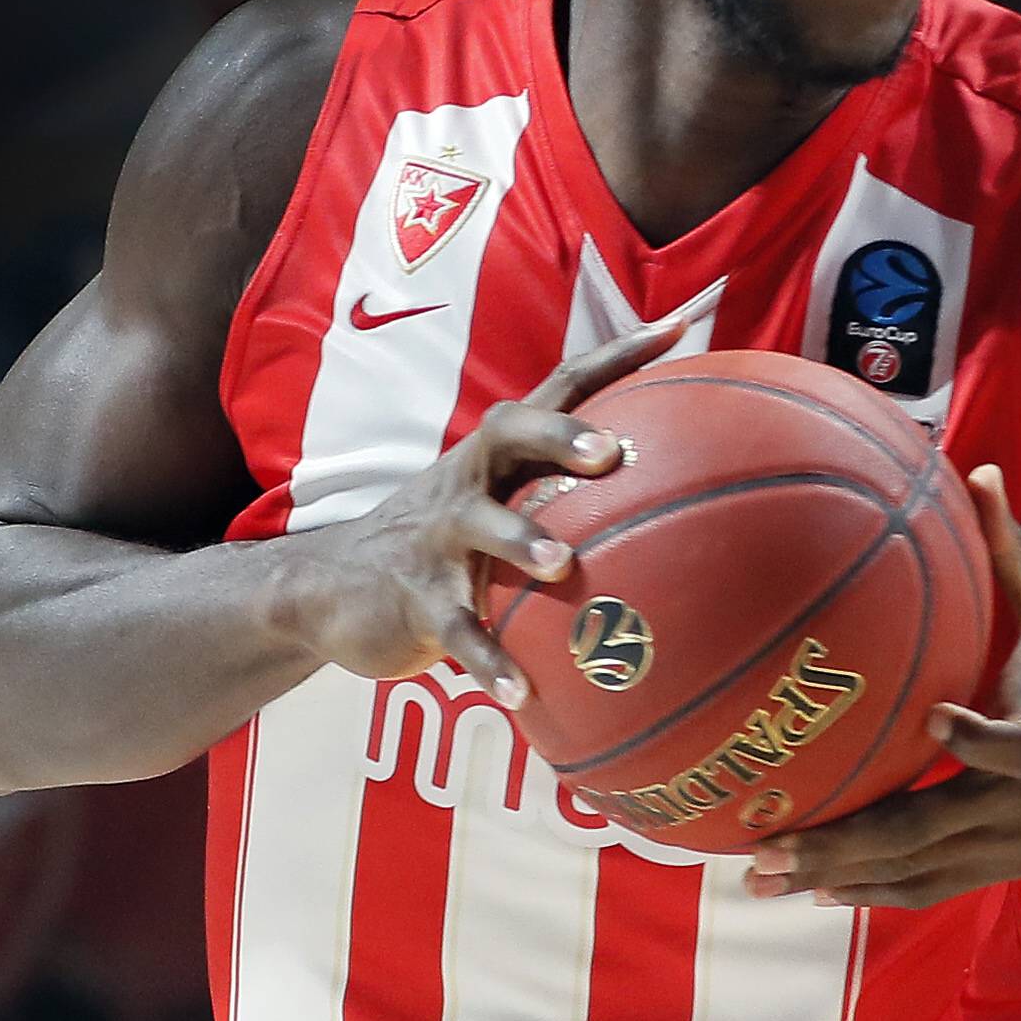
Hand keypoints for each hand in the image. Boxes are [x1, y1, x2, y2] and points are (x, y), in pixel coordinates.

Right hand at [278, 320, 683, 706]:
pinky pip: (456, 629)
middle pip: (511, 431)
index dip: (620, 353)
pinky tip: (522, 694)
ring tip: (561, 565)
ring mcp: (438, 537)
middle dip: (559, 434)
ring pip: (479, 527)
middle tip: (608, 452)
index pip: (564, 384)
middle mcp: (470, 478)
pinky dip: (488, 660)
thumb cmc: (450, 541)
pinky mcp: (415, 599)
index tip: (678, 327)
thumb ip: (572, 493)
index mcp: (501, 452)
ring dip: (520, 541)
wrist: (331, 587)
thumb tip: (689, 495)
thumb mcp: (502, 503)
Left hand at [743, 464, 1020, 908]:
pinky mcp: (1010, 865)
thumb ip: (1011, 547)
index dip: (976, 738)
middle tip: (772, 842)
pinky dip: (878, 893)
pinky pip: (935, 887)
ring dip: (843, 879)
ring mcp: (1014, 842)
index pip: (1014, 742)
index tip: (934, 719)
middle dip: (847, 841)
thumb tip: (975, 467)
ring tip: (765, 879)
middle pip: (931, 828)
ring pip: (921, 872)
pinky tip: (821, 893)